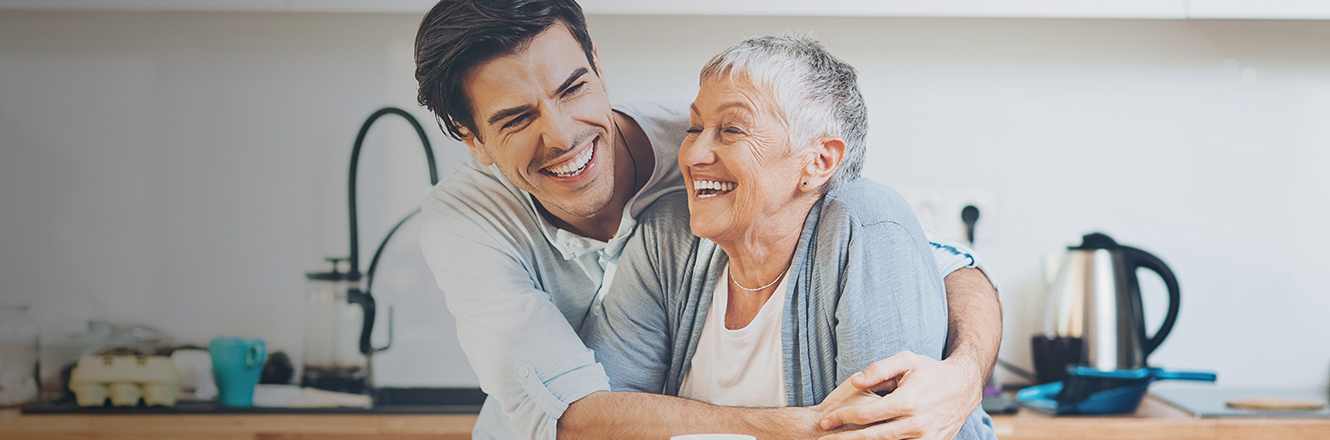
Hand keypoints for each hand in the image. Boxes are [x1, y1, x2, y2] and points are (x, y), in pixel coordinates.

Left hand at [817, 351, 982, 439]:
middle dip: (844, 439)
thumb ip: (878, 370)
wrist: (964, 388)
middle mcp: (915, 424)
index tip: (824, 421)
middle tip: (823, 439)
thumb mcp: (906, 361)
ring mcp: (925, 438)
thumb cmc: (931, 372)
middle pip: (871, 437)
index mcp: (907, 402)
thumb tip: (854, 381)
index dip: (841, 418)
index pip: (865, 415)